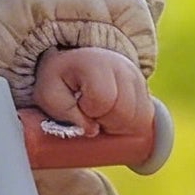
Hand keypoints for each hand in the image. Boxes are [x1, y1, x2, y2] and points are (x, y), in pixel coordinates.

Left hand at [33, 46, 151, 137]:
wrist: (75, 62)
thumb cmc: (60, 80)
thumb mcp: (48, 93)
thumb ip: (63, 112)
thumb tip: (92, 131)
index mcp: (95, 64)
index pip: (103, 99)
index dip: (90, 112)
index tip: (79, 105)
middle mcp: (121, 67)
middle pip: (125, 111)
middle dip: (106, 123)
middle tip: (91, 115)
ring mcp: (137, 77)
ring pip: (139, 117)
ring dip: (119, 126)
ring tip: (102, 117)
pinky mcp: (145, 88)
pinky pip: (146, 117)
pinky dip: (131, 125)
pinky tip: (115, 119)